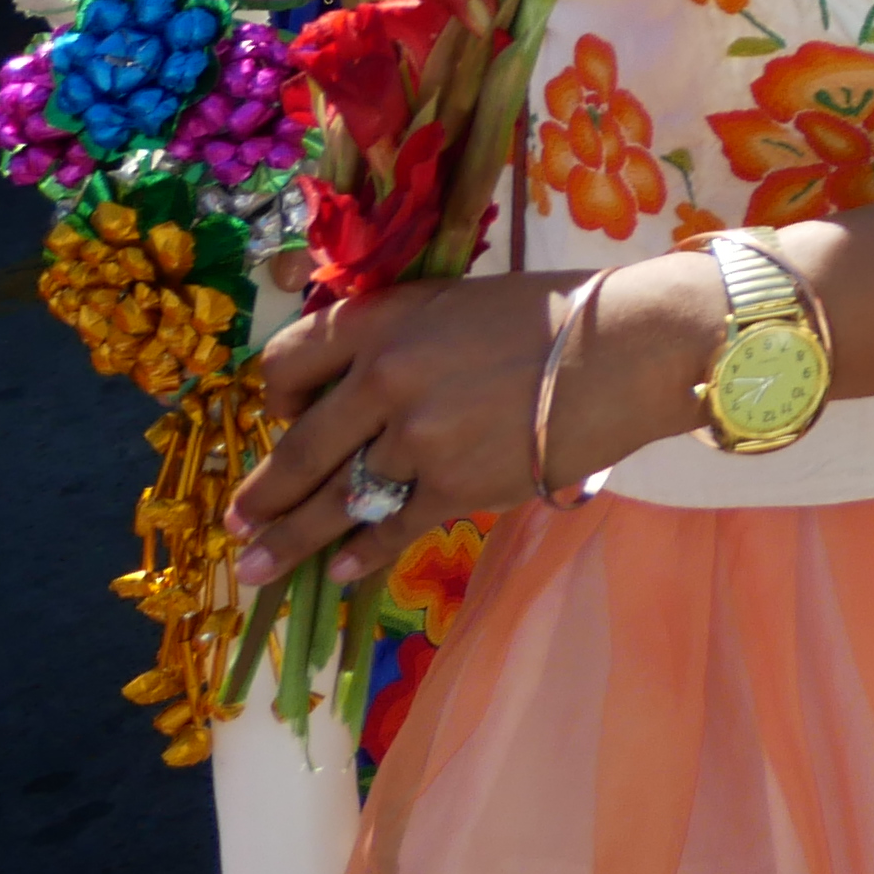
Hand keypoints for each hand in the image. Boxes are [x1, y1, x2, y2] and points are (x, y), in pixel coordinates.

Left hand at [231, 256, 715, 588]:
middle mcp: (387, 379)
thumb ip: (408, 336)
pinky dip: (360, 554)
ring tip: (255, 567)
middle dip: (264, 491)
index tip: (283, 414)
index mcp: (387, 321)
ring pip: (334, 499)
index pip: (291, 359)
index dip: (278, 392)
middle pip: (301, 447)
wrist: (634, 349)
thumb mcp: (466, 302)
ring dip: (291, 538)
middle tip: (239, 518)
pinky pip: (389, 528)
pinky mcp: (454, 487)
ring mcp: (417, 440)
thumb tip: (364, 385)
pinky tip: (338, 571)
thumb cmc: (562, 311)